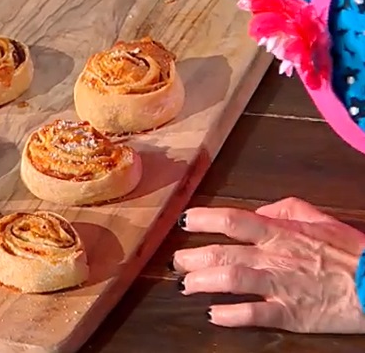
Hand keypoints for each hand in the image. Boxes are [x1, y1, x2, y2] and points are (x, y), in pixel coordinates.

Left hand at [172, 197, 364, 332]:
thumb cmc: (349, 252)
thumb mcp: (319, 219)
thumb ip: (285, 209)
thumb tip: (259, 209)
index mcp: (280, 232)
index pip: (232, 219)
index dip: (203, 219)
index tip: (183, 221)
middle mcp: (274, 256)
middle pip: (221, 251)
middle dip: (191, 257)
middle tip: (177, 262)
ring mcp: (280, 285)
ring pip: (230, 279)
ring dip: (202, 282)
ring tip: (186, 286)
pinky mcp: (290, 313)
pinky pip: (253, 314)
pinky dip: (229, 315)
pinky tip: (214, 315)